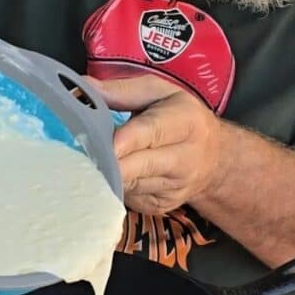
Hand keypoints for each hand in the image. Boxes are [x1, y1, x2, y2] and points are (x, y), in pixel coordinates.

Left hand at [89, 75, 224, 214]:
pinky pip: (129, 198)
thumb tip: (84, 88)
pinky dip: (114, 186)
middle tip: (80, 153)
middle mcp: (185, 158)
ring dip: (107, 174)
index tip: (106, 145)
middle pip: (140, 165)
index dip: (127, 140)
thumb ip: (123, 91)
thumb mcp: (160, 92)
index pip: (153, 132)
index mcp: (187, 121)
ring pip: (130, 184)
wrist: (214, 159)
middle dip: (109, 161)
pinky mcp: (161, 206)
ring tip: (89, 160)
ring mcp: (173, 187)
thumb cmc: (179, 117)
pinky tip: (109, 174)